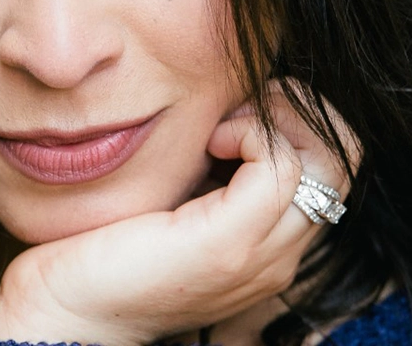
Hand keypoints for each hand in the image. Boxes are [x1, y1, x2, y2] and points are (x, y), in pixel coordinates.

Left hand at [0, 83, 358, 345]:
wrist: (70, 304)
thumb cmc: (111, 242)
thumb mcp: (177, 197)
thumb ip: (213, 168)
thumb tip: (224, 107)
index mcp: (268, 241)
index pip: (332, 165)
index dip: (296, 120)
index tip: (236, 112)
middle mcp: (279, 253)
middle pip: (342, 159)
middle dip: (296, 111)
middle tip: (237, 110)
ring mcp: (260, 254)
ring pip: (327, 162)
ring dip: (276, 119)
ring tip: (222, 125)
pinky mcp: (226, 244)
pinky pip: (280, 168)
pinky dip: (251, 134)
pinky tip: (208, 141)